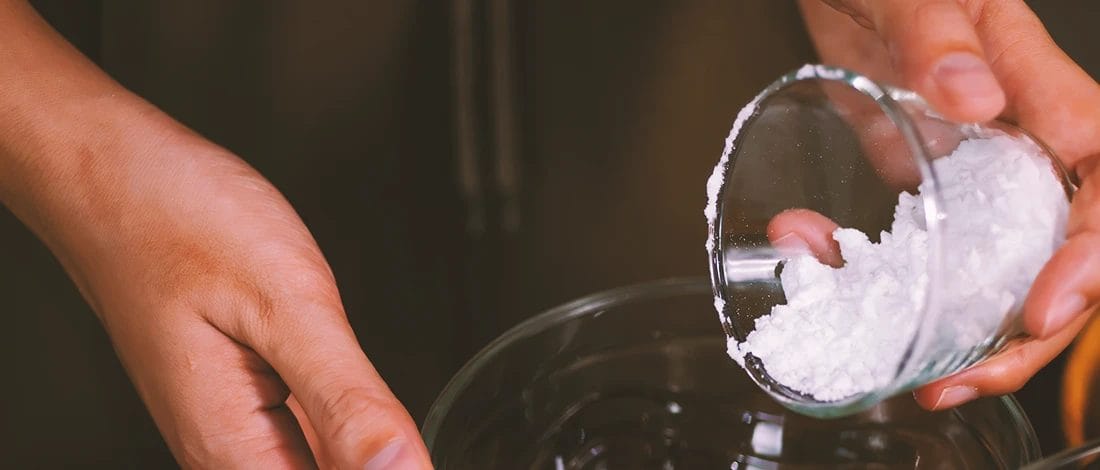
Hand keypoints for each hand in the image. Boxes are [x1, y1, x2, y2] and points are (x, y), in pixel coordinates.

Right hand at [0, 2, 431, 466]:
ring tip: (327, 352)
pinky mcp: (243, 401)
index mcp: (236, 452)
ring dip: (352, 425)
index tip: (383, 418)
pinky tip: (331, 364)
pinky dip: (337, 407)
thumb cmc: (180, 222)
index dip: (380, 465)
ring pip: (323, 456)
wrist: (113, 175)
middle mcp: (229, 455)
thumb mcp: (287, 304)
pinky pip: (306, 431)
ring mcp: (233, 430)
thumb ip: (348, 401)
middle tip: (349, 365)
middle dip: (366, 442)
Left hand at [797, 0, 1099, 408]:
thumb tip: (975, 101)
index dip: (1091, 257)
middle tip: (969, 376)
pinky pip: (942, 251)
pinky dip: (914, 293)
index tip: (1041, 309)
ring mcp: (975, 170)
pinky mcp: (930, 185)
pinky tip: (879, 323)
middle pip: (1064, 250)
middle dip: (1034, 329)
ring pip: (1010, 266)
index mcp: (1040, 92)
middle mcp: (1020, 142)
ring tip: (936, 382)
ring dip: (981, 334)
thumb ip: (938, 36)